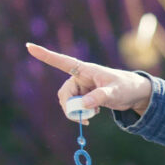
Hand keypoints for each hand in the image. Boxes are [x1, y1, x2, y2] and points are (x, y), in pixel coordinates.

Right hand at [26, 42, 152, 121]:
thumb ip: (100, 97)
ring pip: (68, 102)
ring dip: (76, 112)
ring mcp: (81, 87)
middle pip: (64, 93)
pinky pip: (74, 107)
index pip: (62, 61)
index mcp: (85, 70)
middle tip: (81, 119)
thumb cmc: (126, 87)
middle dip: (69, 107)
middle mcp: (80, 77)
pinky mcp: (84, 96)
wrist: (135, 94)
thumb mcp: (115, 92)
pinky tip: (95, 113)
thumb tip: (83, 105)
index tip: (29, 46)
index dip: (45, 55)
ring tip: (94, 114)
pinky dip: (81, 113)